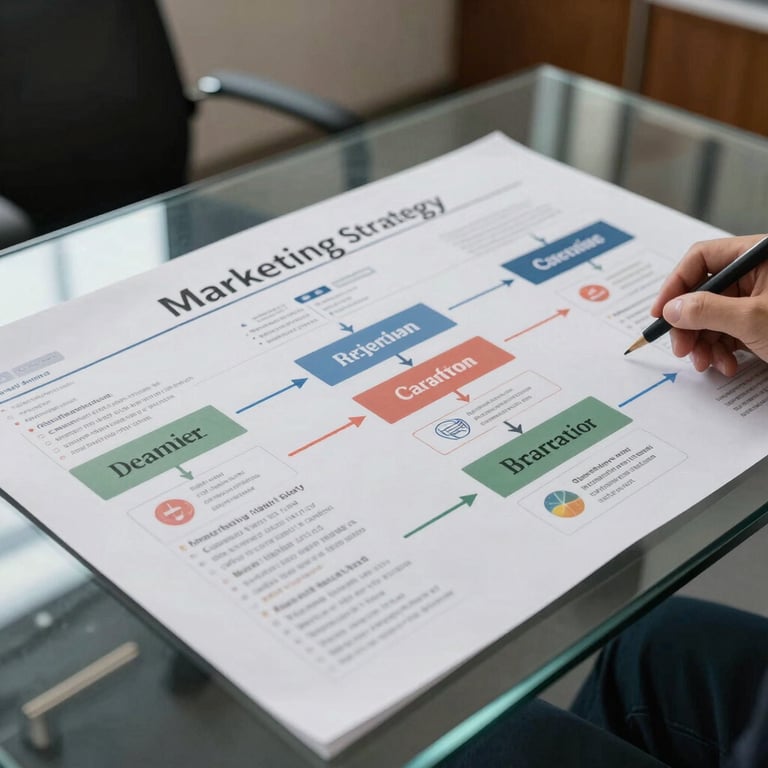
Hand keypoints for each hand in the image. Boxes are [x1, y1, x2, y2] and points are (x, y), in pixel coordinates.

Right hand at [650, 234, 767, 375]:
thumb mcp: (755, 319)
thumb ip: (707, 310)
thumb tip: (671, 308)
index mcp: (760, 256)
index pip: (702, 259)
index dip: (675, 285)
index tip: (660, 313)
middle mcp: (758, 274)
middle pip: (703, 291)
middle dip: (689, 324)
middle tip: (681, 348)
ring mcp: (759, 299)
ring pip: (712, 316)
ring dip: (703, 343)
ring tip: (706, 363)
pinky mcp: (761, 323)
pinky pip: (727, 332)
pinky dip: (720, 351)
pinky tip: (725, 365)